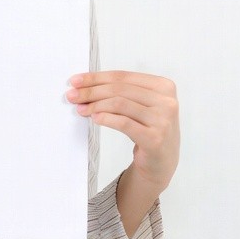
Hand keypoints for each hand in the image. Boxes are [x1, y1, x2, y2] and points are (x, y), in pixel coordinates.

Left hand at [66, 70, 179, 192]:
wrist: (161, 162)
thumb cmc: (146, 128)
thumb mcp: (138, 105)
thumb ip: (118, 92)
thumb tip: (83, 85)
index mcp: (163, 86)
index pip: (122, 76)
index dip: (96, 77)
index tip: (75, 81)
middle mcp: (167, 101)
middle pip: (119, 89)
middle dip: (91, 91)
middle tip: (72, 95)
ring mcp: (163, 120)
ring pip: (119, 104)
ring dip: (95, 105)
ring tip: (80, 109)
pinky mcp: (155, 138)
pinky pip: (124, 123)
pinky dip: (106, 118)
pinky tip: (94, 118)